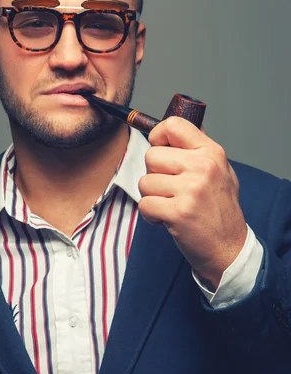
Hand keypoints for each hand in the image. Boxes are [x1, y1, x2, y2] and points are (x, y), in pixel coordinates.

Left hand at [138, 116, 246, 289]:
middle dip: (154, 174)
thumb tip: (170, 128)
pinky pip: (144, 204)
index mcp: (212, 152)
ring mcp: (191, 190)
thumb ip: (196, 150)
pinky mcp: (178, 212)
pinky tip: (167, 219)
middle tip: (171, 189)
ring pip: (145, 182)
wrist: (229, 248)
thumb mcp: (220, 171)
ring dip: (153, 197)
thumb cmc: (220, 210)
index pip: (173, 125)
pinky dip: (150, 215)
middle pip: (151, 156)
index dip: (158, 137)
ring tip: (172, 205)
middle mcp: (203, 167)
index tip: (161, 150)